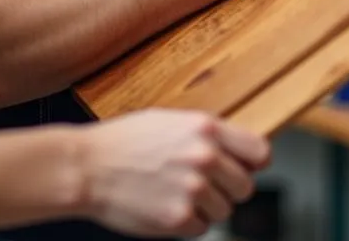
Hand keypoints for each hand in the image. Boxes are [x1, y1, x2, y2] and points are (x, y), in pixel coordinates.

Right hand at [79, 109, 268, 236]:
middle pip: (245, 187)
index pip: (259, 151)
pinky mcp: (178, 219)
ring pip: (223, 211)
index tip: (247, 168)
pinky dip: (187, 223)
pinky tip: (166, 206)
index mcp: (206, 128)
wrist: (88, 167)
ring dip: (205, 207)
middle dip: (228, 189)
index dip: (254, 163)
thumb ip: (206, 134)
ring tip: (176, 192)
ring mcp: (193, 189)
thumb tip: (236, 151)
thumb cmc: (125, 141)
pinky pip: (201, 228)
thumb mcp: (171, 121)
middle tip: (203, 184)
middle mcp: (205, 157)